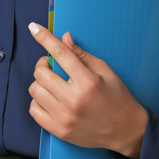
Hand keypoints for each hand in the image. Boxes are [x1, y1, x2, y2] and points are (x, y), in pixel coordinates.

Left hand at [27, 22, 148, 158]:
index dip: (45, 38)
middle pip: (42, 72)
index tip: (34, 27)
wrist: (124, 130)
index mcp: (88, 82)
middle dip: (43, 63)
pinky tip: (49, 98)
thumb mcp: (105, 71)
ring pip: (35, 90)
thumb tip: (64, 38)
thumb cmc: (117, 97)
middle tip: (51, 65)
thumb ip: (82, 55)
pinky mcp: (58, 130)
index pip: (61, 54)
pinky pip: (34, 110)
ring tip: (51, 82)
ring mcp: (64, 117)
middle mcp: (74, 99)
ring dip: (40, 82)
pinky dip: (37, 100)